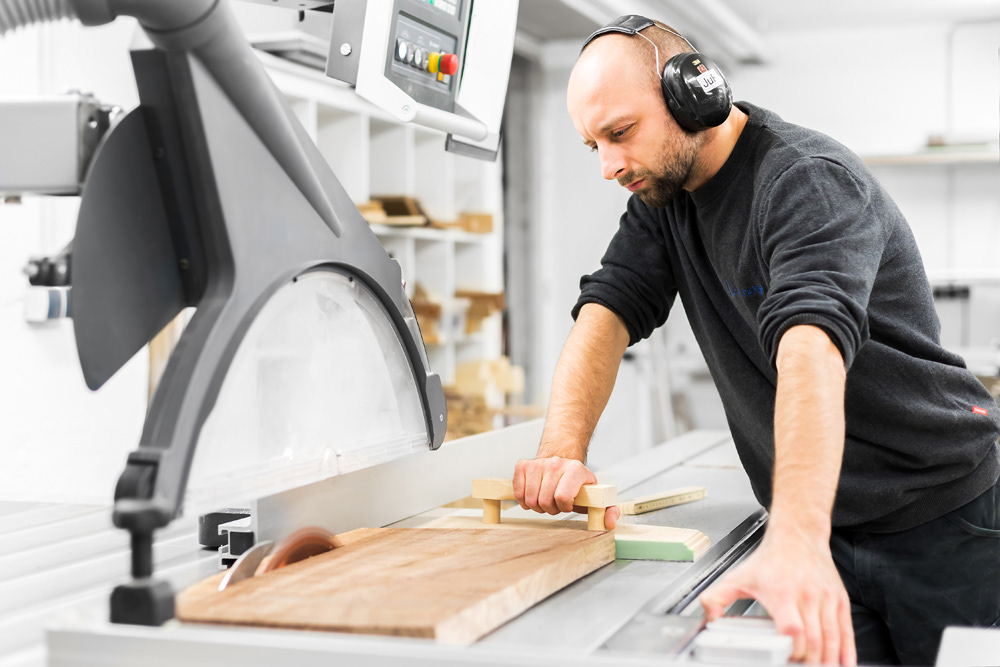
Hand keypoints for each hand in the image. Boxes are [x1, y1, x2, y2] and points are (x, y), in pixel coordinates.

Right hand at [512, 456, 619, 528]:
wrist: (563, 460)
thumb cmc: (578, 484)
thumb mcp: (596, 495)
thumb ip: (608, 510)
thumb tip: (609, 523)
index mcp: (576, 470)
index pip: (562, 496)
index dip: (564, 507)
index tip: (568, 504)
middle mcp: (556, 463)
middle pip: (544, 500)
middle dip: (550, 508)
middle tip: (555, 504)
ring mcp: (538, 463)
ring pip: (530, 499)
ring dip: (537, 505)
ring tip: (546, 500)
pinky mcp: (523, 465)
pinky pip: (518, 493)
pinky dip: (524, 500)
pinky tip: (533, 496)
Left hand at [699, 527, 855, 665]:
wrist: (798, 535)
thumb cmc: (770, 559)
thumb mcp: (738, 577)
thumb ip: (716, 598)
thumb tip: (708, 619)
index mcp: (781, 593)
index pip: (793, 628)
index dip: (792, 648)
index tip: (787, 658)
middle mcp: (806, 596)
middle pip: (815, 639)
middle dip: (810, 661)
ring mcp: (825, 598)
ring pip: (832, 637)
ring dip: (829, 659)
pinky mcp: (839, 599)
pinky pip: (846, 630)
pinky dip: (847, 650)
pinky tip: (844, 662)